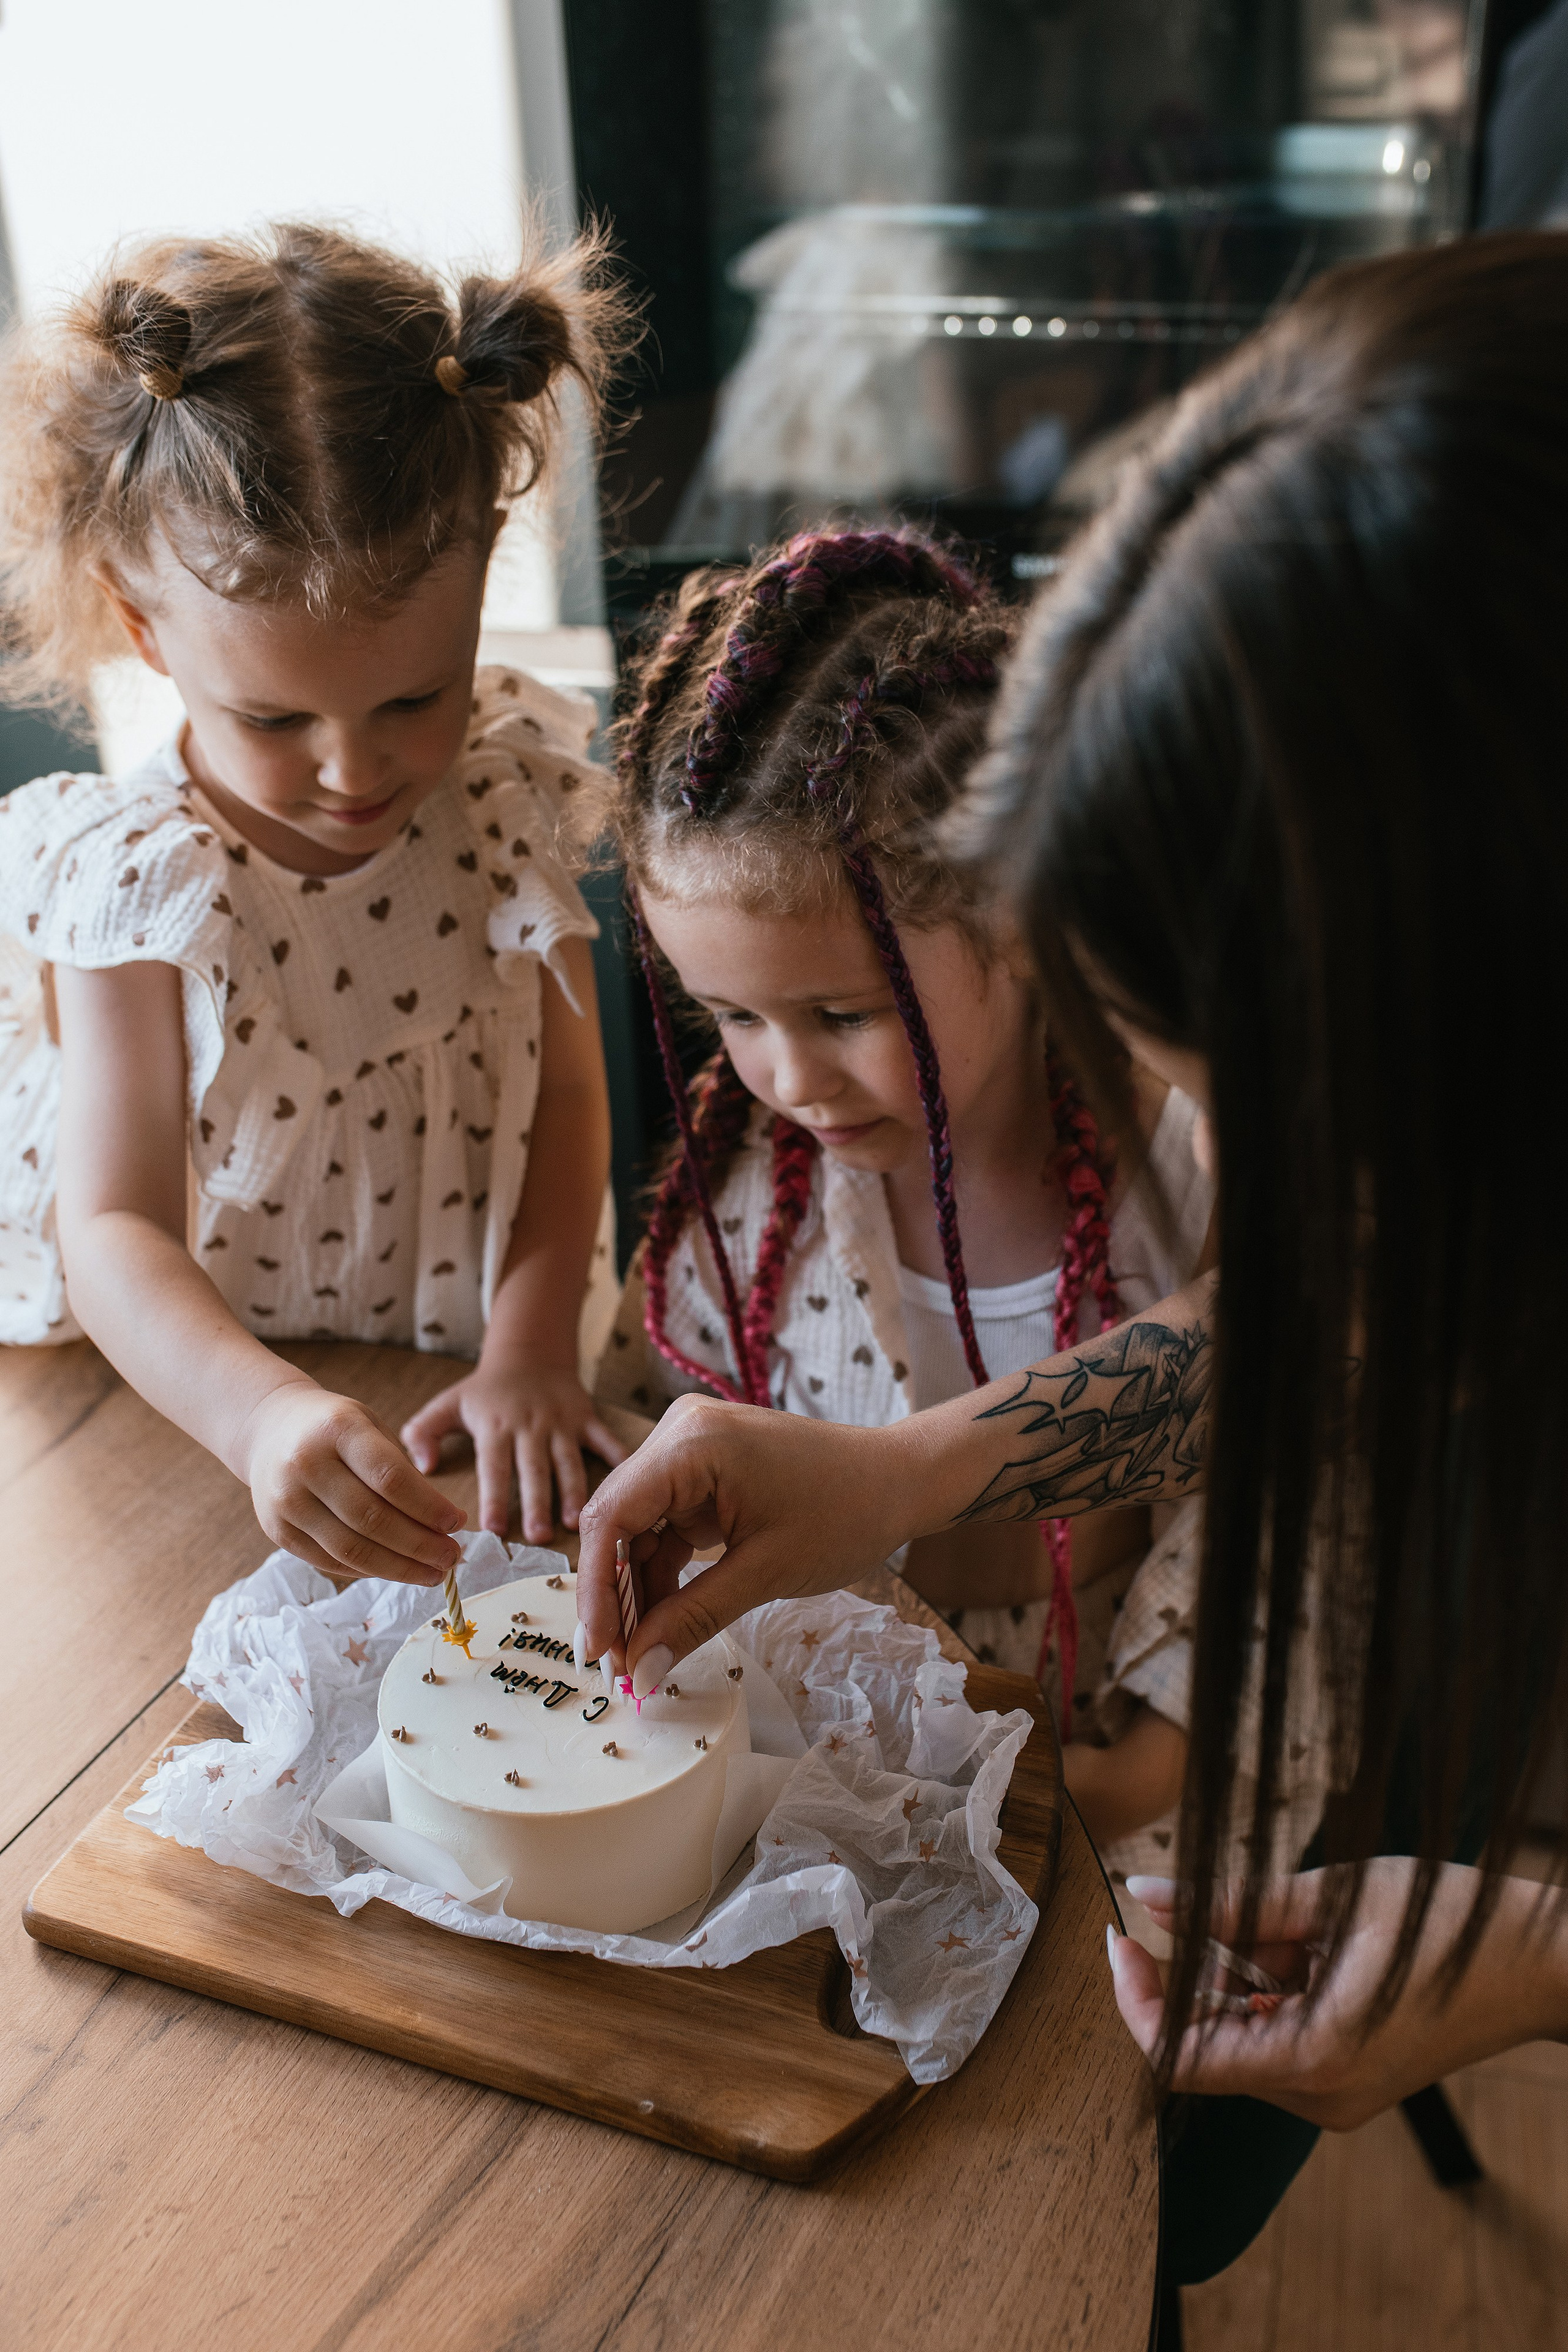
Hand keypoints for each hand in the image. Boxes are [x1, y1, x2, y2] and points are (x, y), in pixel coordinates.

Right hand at [236, 1380, 465, 1585]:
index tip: (458, 1523)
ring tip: (433, 1573)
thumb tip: (445, 1525)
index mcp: (337, 1429)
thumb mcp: (369, 1426)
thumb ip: (402, 1470)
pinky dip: (369, 1571)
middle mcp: (306, 1464)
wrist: (269, 1428)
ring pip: (351, 1550)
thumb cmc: (335, 1428)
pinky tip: (396, 1570)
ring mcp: (286, 1500)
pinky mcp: (276, 1530)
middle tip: (452, 1556)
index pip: (390, 1478)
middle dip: (420, 1545)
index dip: (429, 1507)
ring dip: (399, 1568)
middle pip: (372, 1519)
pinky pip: (330, 1562)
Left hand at [401, 1358, 627, 1542]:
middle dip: (537, 1503)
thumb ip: (424, 1432)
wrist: (529, 1350)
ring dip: (573, 1492)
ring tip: (577, 1522)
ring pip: (568, 1461)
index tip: (492, 1528)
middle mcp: (530, 1426)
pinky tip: (628, 1483)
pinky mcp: (586, 1417)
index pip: (493, 1466)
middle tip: (538, 1536)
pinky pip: (605, 1439)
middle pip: (533, 1469)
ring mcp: (561, 1422)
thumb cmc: (485, 1388)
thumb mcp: (448, 1403)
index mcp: (496, 1427)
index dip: (493, 1496)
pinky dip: (618, 1458)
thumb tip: (422, 1467)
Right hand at [576, 1394, 924, 1693]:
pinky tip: (663, 1621)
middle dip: (614, 1595)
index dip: (595, 1588)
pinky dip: (662, 1570)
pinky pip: (665, 1523)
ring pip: (637, 1527)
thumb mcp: (765, 1573)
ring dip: (636, 1589)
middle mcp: (680, 1434)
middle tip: (616, 1666)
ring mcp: (691, 1449)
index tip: (599, 1652)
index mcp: (691, 1443)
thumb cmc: (845, 1514)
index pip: (610, 1516)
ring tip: (641, 1655)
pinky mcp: (704, 1470)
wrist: (899, 1480)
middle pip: (616, 1520)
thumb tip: (639, 1673)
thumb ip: (692, 1619)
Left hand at [1110, 1860, 1567, 2129]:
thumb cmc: (1450, 1923)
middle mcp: (1319, 2095)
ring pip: (1241, 2036)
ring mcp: (1335, 2094)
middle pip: (1206, 2045)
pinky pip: (1277, 2035)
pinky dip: (1266, 1986)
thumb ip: (1233, 1904)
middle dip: (1185, 1975)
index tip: (1122, 1936)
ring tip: (1272, 1914)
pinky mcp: (1348, 2075)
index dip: (1136, 1999)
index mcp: (1313, 2060)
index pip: (1179, 2058)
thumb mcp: (1335, 1897)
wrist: (1540, 1963)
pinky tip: (1296, 1936)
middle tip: (1179, 1906)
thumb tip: (1149, 1895)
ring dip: (1231, 1974)